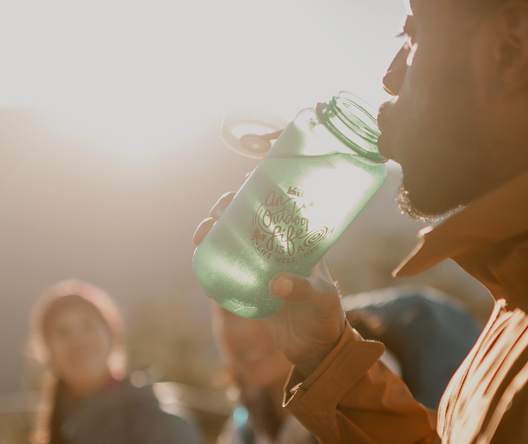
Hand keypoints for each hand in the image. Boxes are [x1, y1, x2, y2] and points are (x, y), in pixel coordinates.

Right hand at [192, 192, 345, 376]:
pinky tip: (203, 270)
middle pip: (245, 221)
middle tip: (215, 214)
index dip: (261, 192)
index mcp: (298, 245)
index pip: (278, 210)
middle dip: (225, 210)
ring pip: (229, 243)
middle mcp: (275, 252)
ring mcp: (259, 270)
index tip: (246, 180)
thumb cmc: (326, 316)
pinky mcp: (246, 290)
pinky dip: (209, 269)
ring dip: (211, 234)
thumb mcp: (322, 299)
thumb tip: (276, 282)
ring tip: (201, 236)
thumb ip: (303, 290)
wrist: (315, 349)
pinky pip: (223, 274)